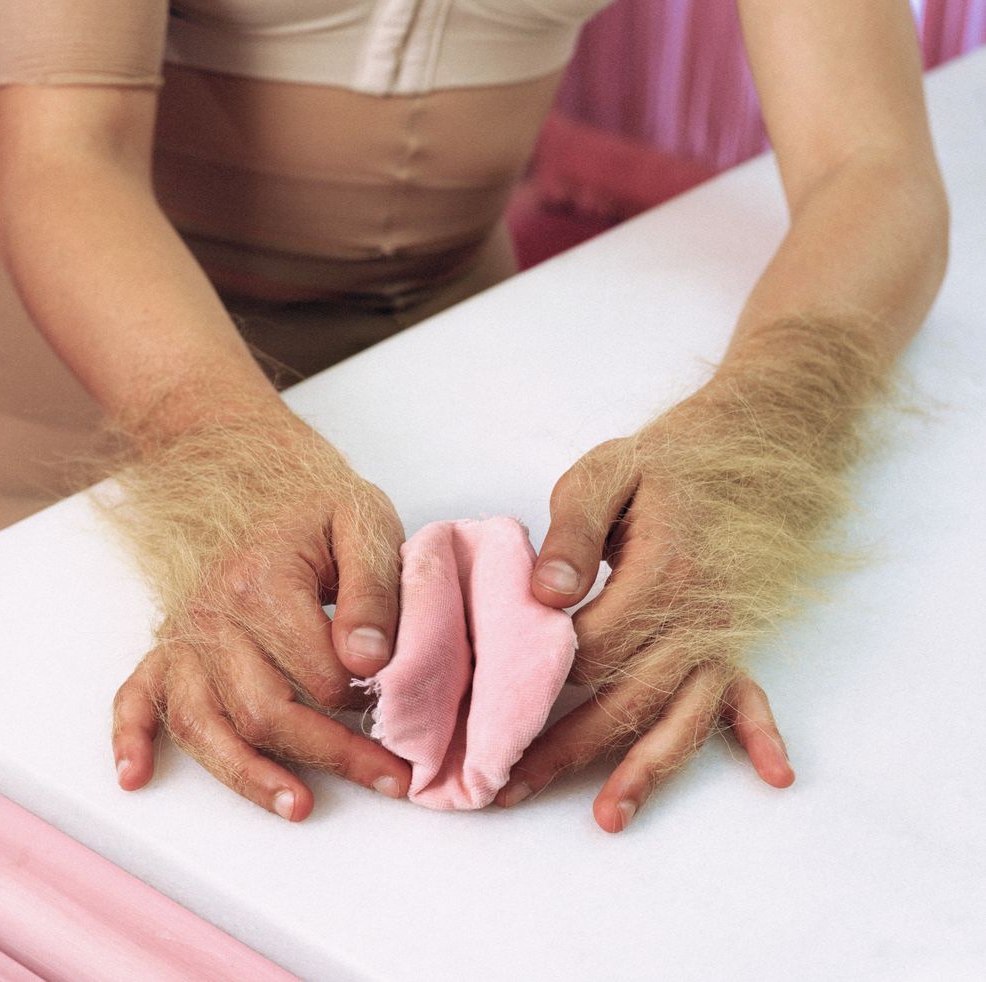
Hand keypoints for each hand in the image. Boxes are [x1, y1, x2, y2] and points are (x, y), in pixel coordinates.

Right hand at [109, 404, 411, 819]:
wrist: (253, 472)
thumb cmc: (314, 503)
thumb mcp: (364, 521)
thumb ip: (374, 590)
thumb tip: (371, 661)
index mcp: (264, 581)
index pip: (318, 672)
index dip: (366, 703)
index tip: (404, 716)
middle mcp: (214, 614)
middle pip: (263, 709)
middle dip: (331, 754)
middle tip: (390, 779)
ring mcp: (186, 633)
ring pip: (202, 721)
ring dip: (247, 774)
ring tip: (297, 806)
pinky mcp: (168, 645)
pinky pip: (135, 694)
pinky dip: (129, 737)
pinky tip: (136, 775)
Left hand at [498, 385, 806, 830]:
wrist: (748, 444)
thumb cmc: (664, 462)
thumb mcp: (606, 473)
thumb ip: (570, 531)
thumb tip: (545, 594)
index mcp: (659, 575)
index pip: (589, 648)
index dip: (536, 685)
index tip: (486, 715)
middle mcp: (697, 619)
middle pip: (625, 698)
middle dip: (566, 748)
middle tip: (508, 786)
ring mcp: (722, 636)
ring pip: (681, 715)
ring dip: (644, 769)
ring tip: (607, 816)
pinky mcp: (740, 640)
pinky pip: (750, 693)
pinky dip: (758, 733)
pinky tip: (773, 775)